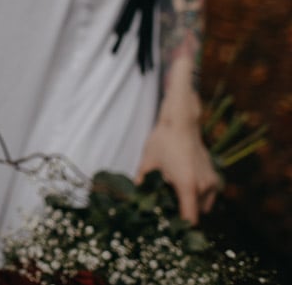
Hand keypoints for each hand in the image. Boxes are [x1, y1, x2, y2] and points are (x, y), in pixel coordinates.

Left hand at [136, 96, 220, 223]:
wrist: (181, 123)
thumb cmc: (163, 141)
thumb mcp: (147, 164)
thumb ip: (142, 185)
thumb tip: (135, 201)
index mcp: (188, 185)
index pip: (190, 219)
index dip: (179, 227)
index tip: (168, 227)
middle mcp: (204, 186)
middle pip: (195, 213)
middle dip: (181, 213)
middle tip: (164, 204)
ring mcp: (212, 182)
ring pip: (202, 206)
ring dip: (190, 204)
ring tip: (172, 191)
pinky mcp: (215, 177)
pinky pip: (207, 197)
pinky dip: (197, 197)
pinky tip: (182, 185)